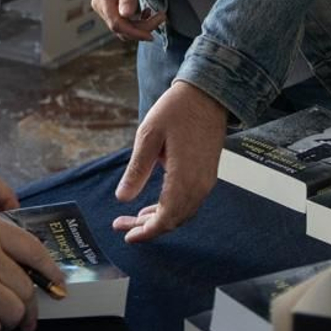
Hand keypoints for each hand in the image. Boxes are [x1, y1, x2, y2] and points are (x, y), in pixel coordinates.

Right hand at [92, 0, 165, 40]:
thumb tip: (127, 15)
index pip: (116, 23)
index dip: (134, 32)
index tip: (152, 33)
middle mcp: (101, 6)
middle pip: (120, 28)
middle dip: (141, 29)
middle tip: (161, 17)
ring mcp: (105, 7)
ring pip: (122, 27)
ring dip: (140, 26)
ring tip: (157, 15)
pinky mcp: (111, 7)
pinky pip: (123, 21)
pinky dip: (136, 22)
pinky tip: (146, 12)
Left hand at [111, 80, 227, 241]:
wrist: (207, 94)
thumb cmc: (176, 110)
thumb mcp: (148, 136)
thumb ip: (137, 170)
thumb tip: (123, 198)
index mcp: (184, 177)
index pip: (165, 218)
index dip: (146, 231)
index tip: (127, 236)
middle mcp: (199, 185)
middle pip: (174, 220)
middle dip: (148, 228)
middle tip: (122, 226)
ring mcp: (206, 181)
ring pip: (183, 213)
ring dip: (159, 220)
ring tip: (134, 218)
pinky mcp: (207, 174)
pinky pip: (190, 202)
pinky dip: (171, 209)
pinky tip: (155, 205)